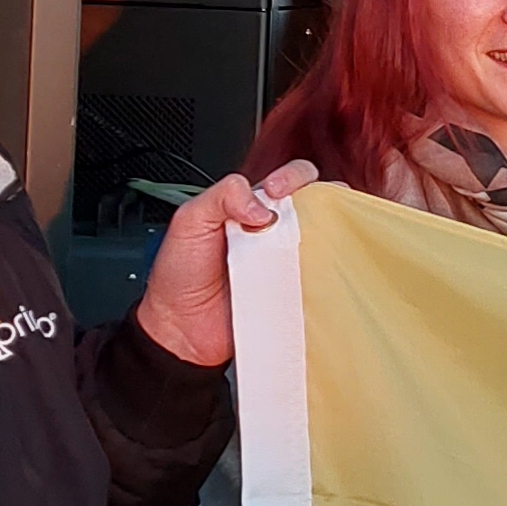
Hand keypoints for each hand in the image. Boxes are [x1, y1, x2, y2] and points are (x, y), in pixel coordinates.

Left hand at [132, 162, 316, 368]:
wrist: (180, 328)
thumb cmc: (180, 274)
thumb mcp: (190, 220)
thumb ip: (223, 196)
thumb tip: (263, 207)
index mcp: (251, 208)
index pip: (287, 180)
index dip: (292, 177)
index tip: (276, 191)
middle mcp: (274, 233)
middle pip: (316, 204)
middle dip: (320, 199)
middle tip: (296, 215)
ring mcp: (286, 263)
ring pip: (324, 240)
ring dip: (327, 235)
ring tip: (308, 243)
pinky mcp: (293, 292)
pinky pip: (319, 279)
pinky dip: (326, 274)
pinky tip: (316, 271)